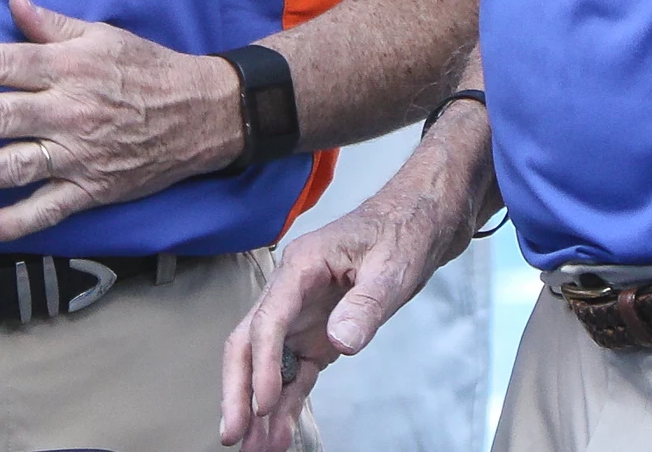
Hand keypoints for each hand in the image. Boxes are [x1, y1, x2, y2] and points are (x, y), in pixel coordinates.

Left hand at [0, 0, 242, 243]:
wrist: (201, 113)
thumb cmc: (148, 67)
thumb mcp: (102, 35)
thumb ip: (52, 25)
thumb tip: (14, 1)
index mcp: (68, 68)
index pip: (5, 64)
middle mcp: (68, 112)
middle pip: (1, 115)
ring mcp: (79, 155)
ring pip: (16, 165)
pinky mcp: (92, 188)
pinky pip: (50, 209)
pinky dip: (18, 222)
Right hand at [218, 120, 484, 450]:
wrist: (419, 223)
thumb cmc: (402, 233)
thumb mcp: (391, 267)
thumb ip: (365, 305)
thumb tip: (340, 343)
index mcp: (300, 266)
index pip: (268, 320)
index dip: (262, 365)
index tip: (263, 404)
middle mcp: (290, 292)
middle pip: (249, 343)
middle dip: (238, 390)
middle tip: (232, 434)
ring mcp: (300, 314)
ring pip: (266, 363)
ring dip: (258, 405)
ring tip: (253, 448)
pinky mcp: (316, 332)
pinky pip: (294, 371)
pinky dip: (285, 402)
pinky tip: (278, 432)